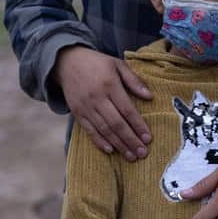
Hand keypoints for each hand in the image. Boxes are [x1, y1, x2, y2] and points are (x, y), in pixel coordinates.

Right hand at [54, 45, 152, 159]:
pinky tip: (110, 150)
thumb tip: (150, 96)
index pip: (127, 110)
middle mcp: (97, 98)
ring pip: (104, 130)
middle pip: (116, 124)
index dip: (138, 125)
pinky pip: (89, 130)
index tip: (148, 138)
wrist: (67, 62)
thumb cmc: (96, 63)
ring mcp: (86, 107)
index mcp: (110, 85)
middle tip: (142, 153)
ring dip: (119, 145)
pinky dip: (100, 141)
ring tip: (131, 156)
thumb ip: (134, 80)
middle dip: (131, 140)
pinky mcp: (77, 113)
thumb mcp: (117, 64)